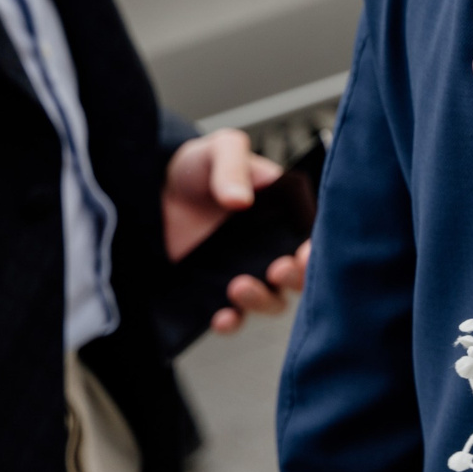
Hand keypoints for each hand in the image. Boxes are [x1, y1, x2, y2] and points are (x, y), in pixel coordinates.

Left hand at [162, 128, 309, 335]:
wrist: (155, 187)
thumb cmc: (200, 165)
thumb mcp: (220, 149)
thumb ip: (234, 165)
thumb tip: (243, 200)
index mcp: (286, 215)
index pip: (313, 237)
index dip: (317, 249)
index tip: (305, 252)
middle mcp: (273, 248)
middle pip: (301, 275)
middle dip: (297, 278)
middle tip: (278, 269)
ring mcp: (246, 272)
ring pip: (272, 300)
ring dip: (263, 300)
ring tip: (240, 286)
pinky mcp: (215, 291)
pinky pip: (233, 316)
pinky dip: (232, 322)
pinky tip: (222, 317)